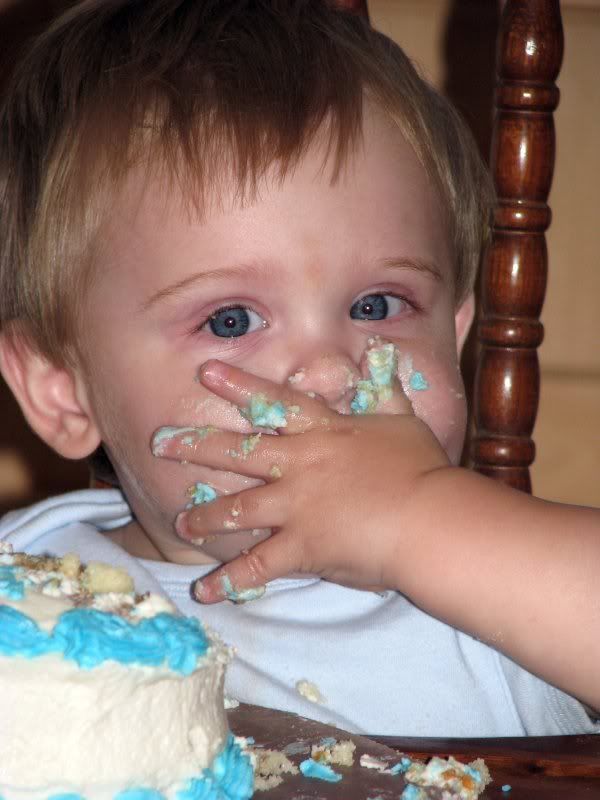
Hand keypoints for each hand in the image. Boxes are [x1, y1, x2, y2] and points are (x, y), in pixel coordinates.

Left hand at [153, 358, 449, 601]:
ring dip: (204, 517)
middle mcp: (299, 464)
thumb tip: (384, 352)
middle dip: (196, 446)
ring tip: (181, 522)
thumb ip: (387, 388)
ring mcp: (295, 506)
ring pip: (237, 509)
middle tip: (162, 443)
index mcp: (322, 432)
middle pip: (237, 451)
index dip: (239, 385)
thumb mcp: (405, 420)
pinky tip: (203, 592)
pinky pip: (256, 566)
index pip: (274, 402)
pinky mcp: (300, 546)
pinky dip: (229, 581)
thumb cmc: (421, 468)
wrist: (428, 517)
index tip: (206, 371)